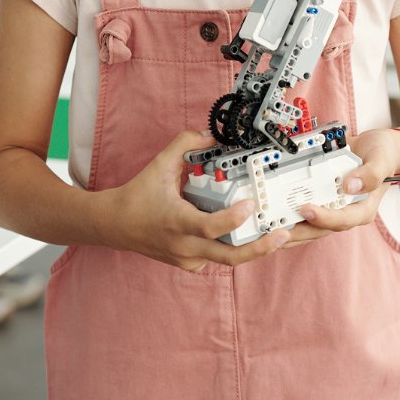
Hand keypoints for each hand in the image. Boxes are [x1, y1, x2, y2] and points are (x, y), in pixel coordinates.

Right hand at [97, 131, 289, 271]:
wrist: (116, 225)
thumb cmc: (138, 196)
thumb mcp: (160, 164)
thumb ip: (185, 145)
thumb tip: (211, 135)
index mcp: (177, 221)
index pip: (209, 227)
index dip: (232, 218)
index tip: (250, 204)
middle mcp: (184, 245)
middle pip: (228, 256)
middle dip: (259, 248)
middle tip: (283, 233)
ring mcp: (188, 258)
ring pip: (227, 260)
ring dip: (254, 249)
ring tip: (279, 235)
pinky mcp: (190, 263)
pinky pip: (218, 258)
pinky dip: (235, 246)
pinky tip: (251, 235)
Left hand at [277, 128, 399, 248]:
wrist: (378, 146)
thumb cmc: (384, 154)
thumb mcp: (382, 159)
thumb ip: (371, 174)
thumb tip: (350, 185)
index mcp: (363, 208)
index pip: (342, 219)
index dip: (324, 218)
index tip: (307, 210)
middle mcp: (346, 210)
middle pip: (321, 228)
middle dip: (299, 231)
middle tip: (277, 229)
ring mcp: (333, 205)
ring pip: (311, 224)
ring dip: (291, 228)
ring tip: (270, 228)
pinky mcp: (323, 198)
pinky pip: (306, 210)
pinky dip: (291, 213)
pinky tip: (274, 214)